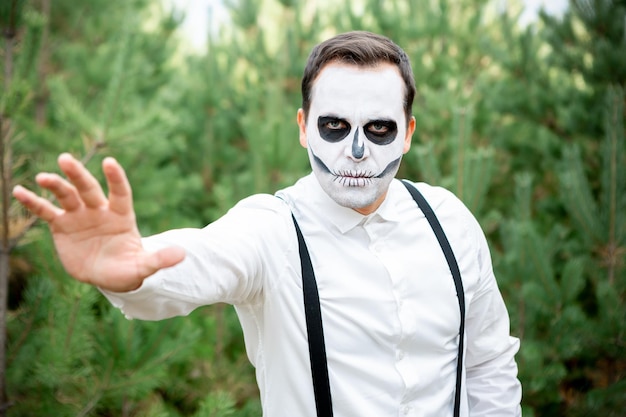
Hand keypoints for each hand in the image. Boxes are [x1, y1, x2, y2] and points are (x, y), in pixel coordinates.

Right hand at [12, 153, 184, 291]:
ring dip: (55, 185)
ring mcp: (80, 216)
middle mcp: (99, 210)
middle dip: (78, 174)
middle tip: (66, 159)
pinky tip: (19, 191)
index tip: (110, 162)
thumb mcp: (144, 267)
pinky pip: (46, 211)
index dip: (116, 178)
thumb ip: (159, 260)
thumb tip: (182, 255)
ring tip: (43, 177)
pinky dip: (34, 202)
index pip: (120, 192)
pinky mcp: (62, 226)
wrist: (109, 275)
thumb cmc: (129, 268)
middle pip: (89, 188)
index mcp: (122, 215)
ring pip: (67, 196)